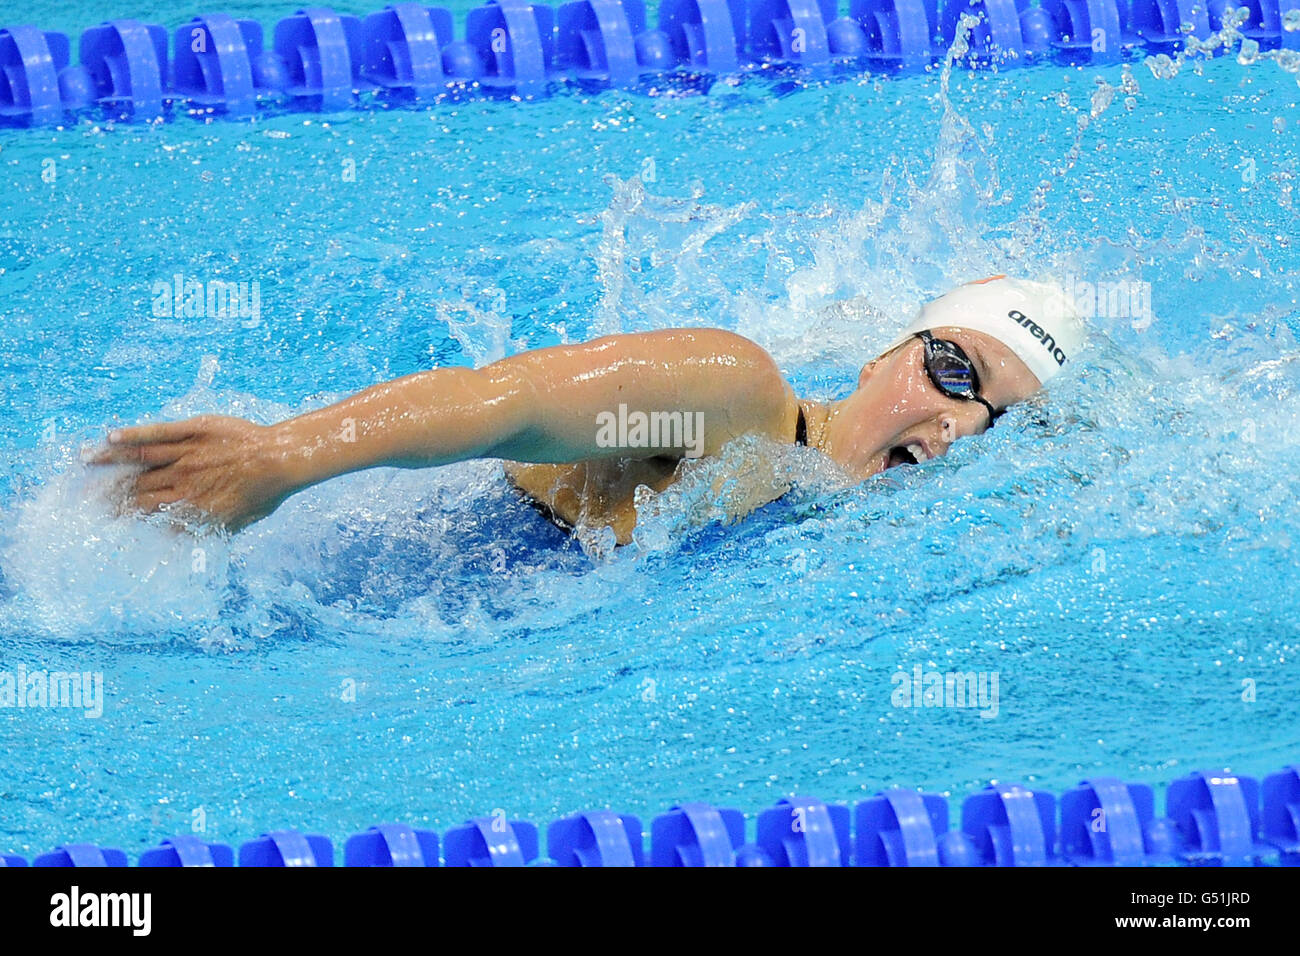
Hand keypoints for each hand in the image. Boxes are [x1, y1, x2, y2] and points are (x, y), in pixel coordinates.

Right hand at [87, 415, 290, 531]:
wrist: (282, 461)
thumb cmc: (265, 493)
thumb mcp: (239, 522)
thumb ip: (212, 531)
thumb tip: (189, 540)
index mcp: (190, 504)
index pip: (147, 510)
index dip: (124, 514)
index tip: (106, 517)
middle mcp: (182, 480)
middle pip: (136, 487)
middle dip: (109, 492)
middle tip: (85, 494)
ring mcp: (186, 454)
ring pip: (139, 458)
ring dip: (108, 460)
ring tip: (84, 459)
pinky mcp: (194, 430)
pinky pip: (158, 432)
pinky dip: (133, 435)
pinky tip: (112, 436)